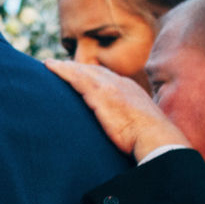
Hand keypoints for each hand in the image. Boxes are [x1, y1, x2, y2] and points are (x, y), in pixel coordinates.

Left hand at [45, 60, 188, 160]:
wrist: (156, 138)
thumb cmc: (150, 139)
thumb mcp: (140, 125)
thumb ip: (130, 121)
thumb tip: (126, 131)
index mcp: (130, 90)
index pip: (107, 78)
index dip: (91, 74)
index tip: (79, 74)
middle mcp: (120, 84)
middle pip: (93, 71)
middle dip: (76, 67)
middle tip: (58, 65)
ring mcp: (110, 87)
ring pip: (82, 71)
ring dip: (64, 67)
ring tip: (49, 64)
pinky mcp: (100, 94)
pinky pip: (76, 78)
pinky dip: (62, 71)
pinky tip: (50, 67)